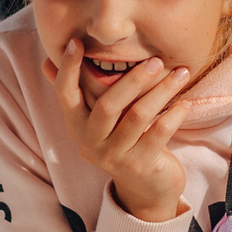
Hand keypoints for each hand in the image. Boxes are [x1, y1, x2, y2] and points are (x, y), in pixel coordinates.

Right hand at [45, 38, 192, 222]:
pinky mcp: (139, 166)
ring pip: (137, 117)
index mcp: (77, 126)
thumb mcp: (97, 120)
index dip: (67, 69)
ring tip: (180, 73)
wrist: (145, 188)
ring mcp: (114, 157)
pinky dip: (173, 115)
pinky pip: (158, 134)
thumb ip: (78, 93)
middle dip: (132, 80)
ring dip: (161, 92)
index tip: (77, 42)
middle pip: (107, 106)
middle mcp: (90, 143)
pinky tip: (185, 102)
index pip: (65, 95)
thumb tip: (46, 63)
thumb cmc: (123, 142)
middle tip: (155, 60)